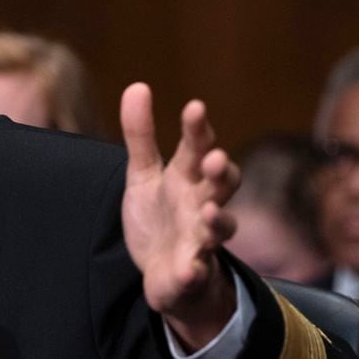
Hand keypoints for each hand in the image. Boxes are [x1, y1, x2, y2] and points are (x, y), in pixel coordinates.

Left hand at [119, 83, 239, 351]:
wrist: (162, 272)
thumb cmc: (159, 217)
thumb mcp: (143, 174)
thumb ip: (141, 135)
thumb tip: (137, 85)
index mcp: (188, 178)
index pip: (198, 147)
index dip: (198, 129)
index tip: (194, 108)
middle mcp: (202, 204)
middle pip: (221, 185)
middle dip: (221, 172)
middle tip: (214, 159)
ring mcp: (200, 239)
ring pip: (220, 228)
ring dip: (218, 220)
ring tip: (209, 211)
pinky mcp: (192, 272)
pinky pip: (197, 272)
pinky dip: (194, 271)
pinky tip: (189, 269)